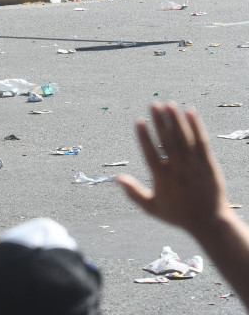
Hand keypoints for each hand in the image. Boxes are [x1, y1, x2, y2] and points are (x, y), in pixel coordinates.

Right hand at [116, 102, 230, 235]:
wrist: (210, 222)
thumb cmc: (178, 215)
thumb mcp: (152, 208)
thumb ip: (134, 193)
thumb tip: (116, 178)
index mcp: (163, 180)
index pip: (151, 154)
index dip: (144, 137)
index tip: (139, 121)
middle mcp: (179, 171)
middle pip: (168, 142)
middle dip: (160, 122)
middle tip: (154, 104)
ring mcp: (195, 166)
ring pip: (185, 139)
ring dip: (177, 120)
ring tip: (169, 104)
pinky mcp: (209, 164)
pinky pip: (202, 142)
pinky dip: (196, 127)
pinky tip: (190, 112)